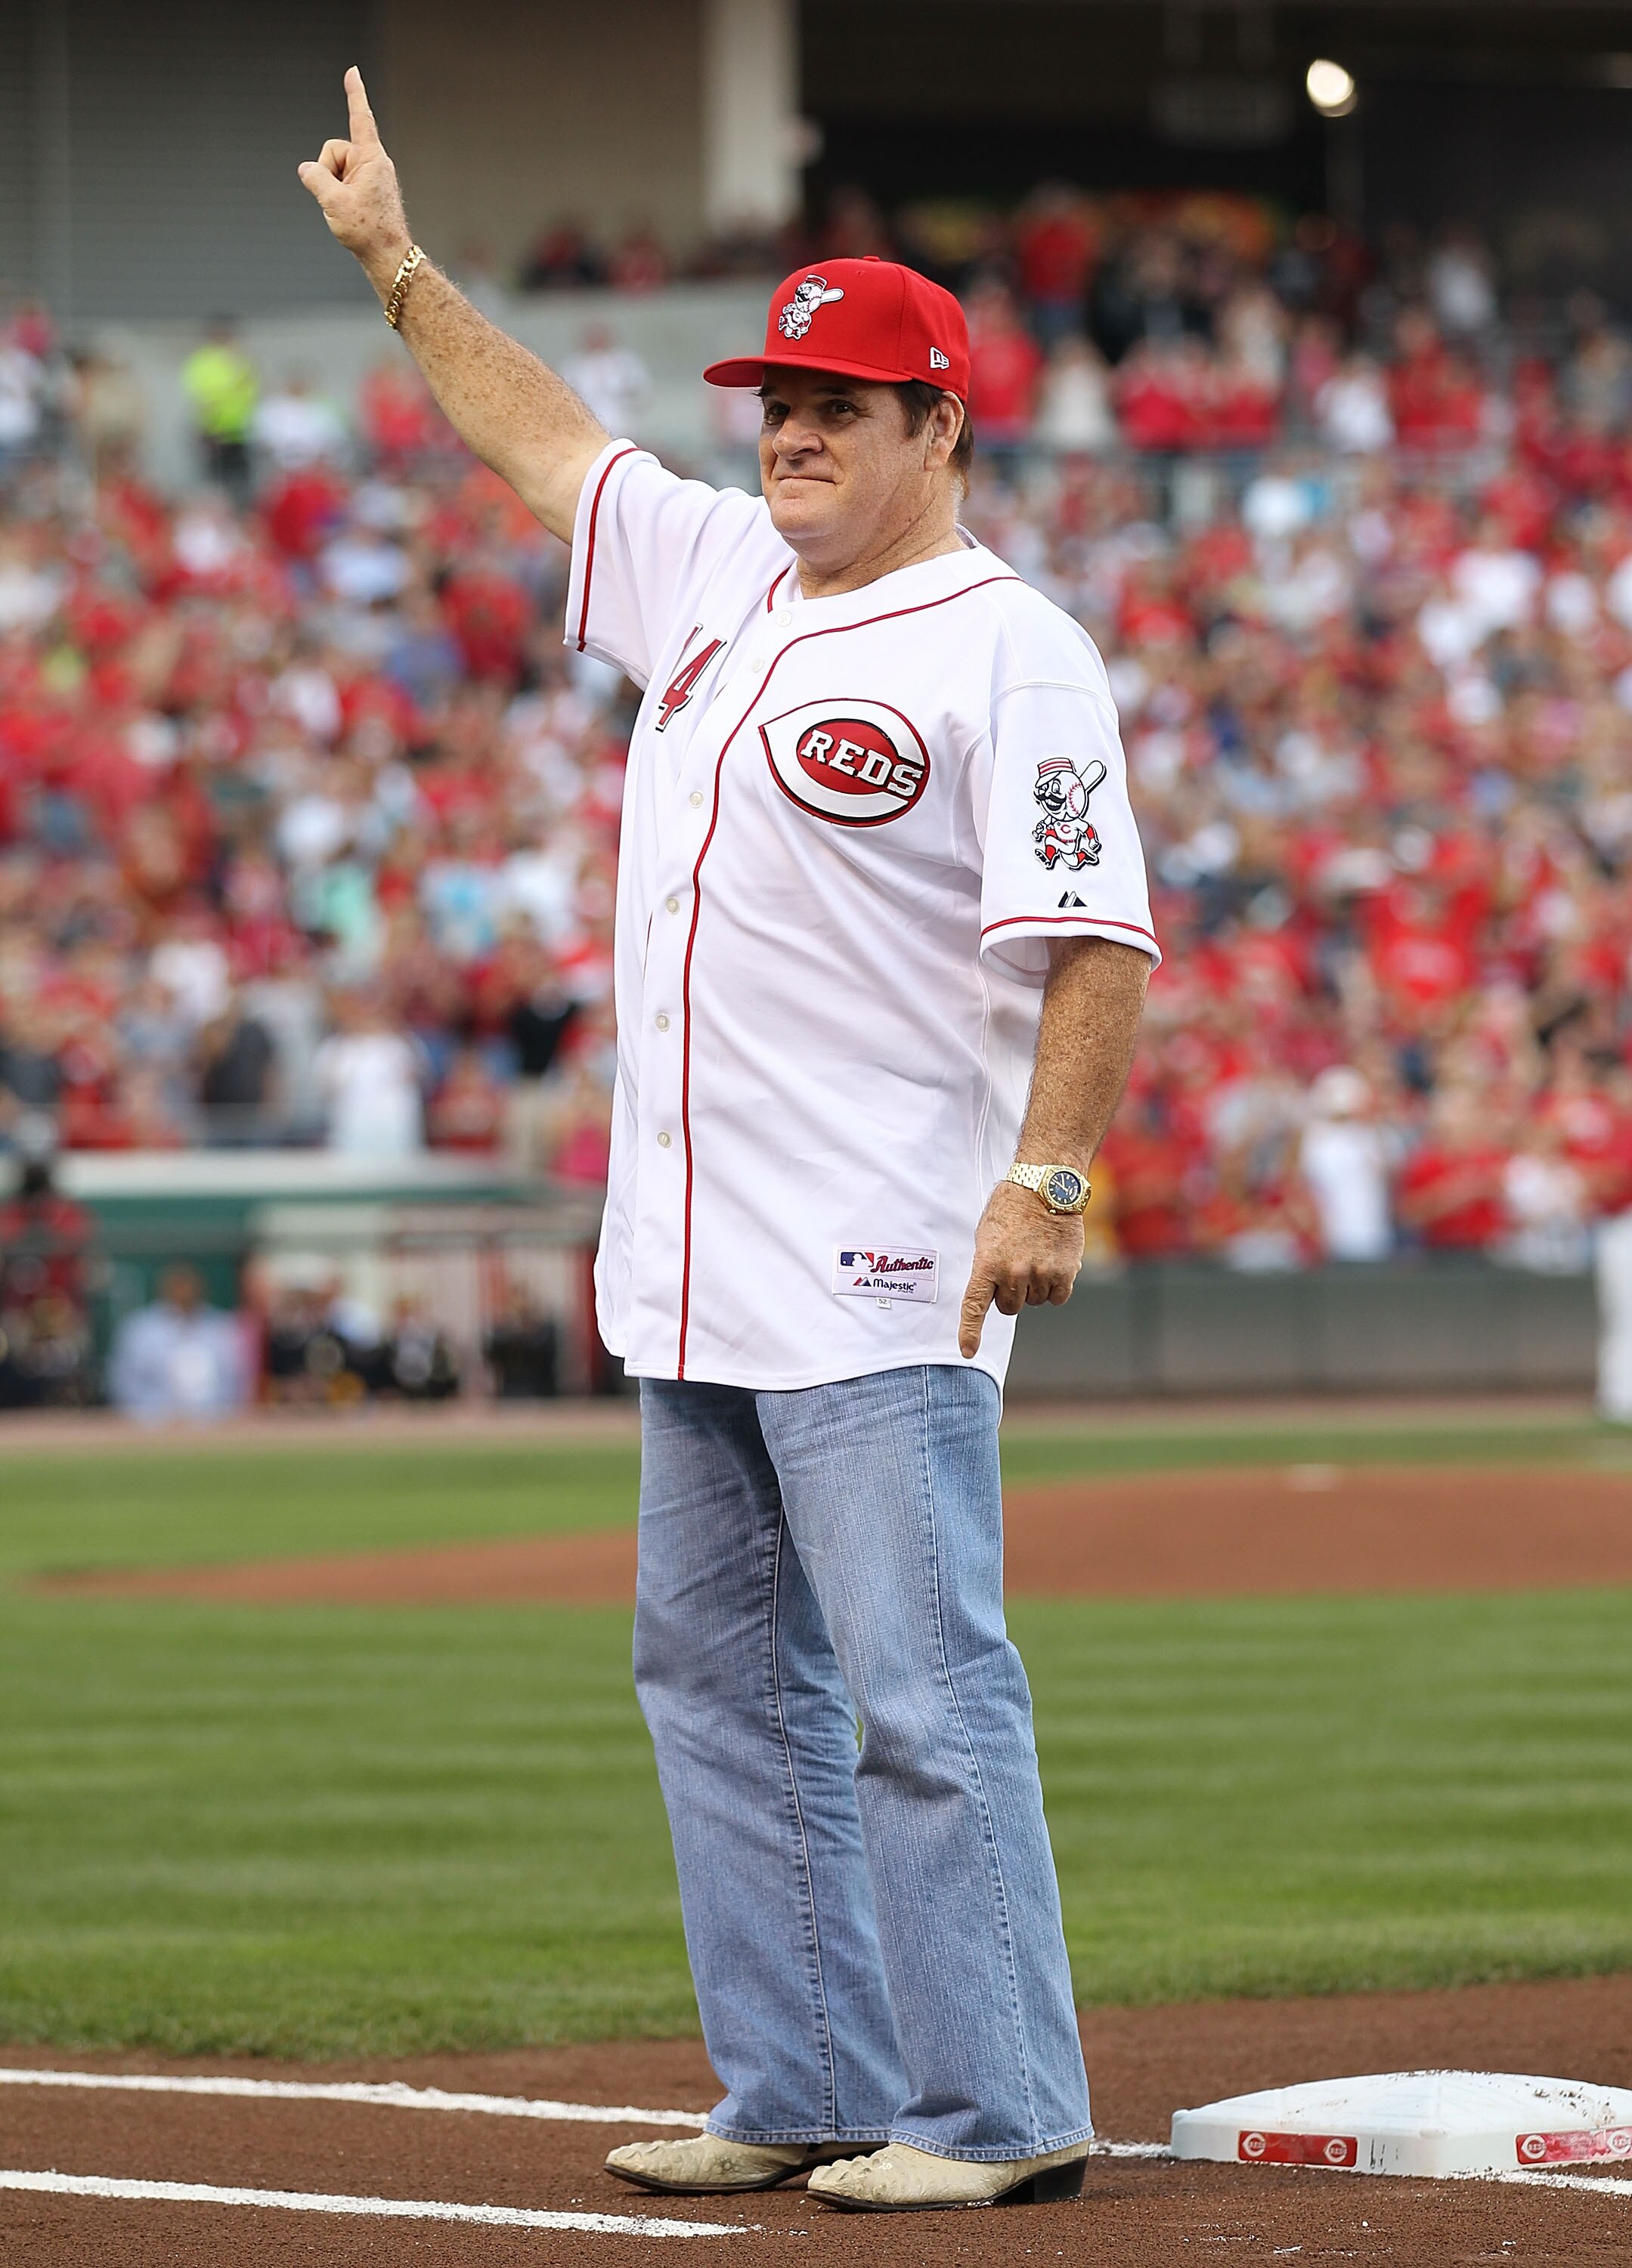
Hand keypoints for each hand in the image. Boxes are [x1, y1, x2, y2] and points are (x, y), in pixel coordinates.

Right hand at [298, 67, 411, 293]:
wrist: (388, 258)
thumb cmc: (367, 231)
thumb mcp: (333, 202)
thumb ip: (316, 179)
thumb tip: (306, 169)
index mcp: (371, 159)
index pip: (360, 118)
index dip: (354, 94)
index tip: (353, 71)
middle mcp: (374, 163)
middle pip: (334, 151)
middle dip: (327, 171)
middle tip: (341, 202)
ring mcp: (371, 177)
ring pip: (335, 170)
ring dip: (333, 188)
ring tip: (348, 212)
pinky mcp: (368, 190)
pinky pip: (342, 184)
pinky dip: (338, 196)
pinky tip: (349, 216)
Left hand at [958, 1179, 1084, 1357]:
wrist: (1045, 1187)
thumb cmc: (1012, 1208)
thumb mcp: (987, 1236)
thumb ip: (988, 1267)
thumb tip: (992, 1294)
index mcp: (987, 1264)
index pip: (974, 1306)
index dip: (970, 1332)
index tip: (967, 1352)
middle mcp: (1013, 1273)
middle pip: (1009, 1307)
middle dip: (1011, 1293)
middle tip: (1016, 1265)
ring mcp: (1040, 1275)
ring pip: (1035, 1302)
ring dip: (1035, 1287)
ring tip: (1036, 1254)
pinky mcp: (1064, 1273)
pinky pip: (1057, 1298)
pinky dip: (1055, 1286)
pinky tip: (1053, 1262)